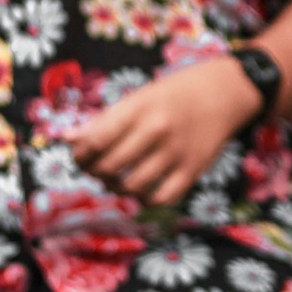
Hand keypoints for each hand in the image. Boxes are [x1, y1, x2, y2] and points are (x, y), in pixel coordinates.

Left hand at [72, 56, 264, 206]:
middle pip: (110, 166)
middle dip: (95, 173)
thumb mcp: (139, 97)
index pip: (96, 140)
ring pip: (133, 187)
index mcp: (140, 107)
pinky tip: (142, 190)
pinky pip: (161, 198)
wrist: (226, 92)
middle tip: (96, 170)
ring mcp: (177, 151)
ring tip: (116, 180)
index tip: (80, 156)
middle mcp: (158, 129)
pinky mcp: (194, 169)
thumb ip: (104, 120)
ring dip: (117, 189)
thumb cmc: (174, 93)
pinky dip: (145, 200)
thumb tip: (65, 138)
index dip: (80, 155)